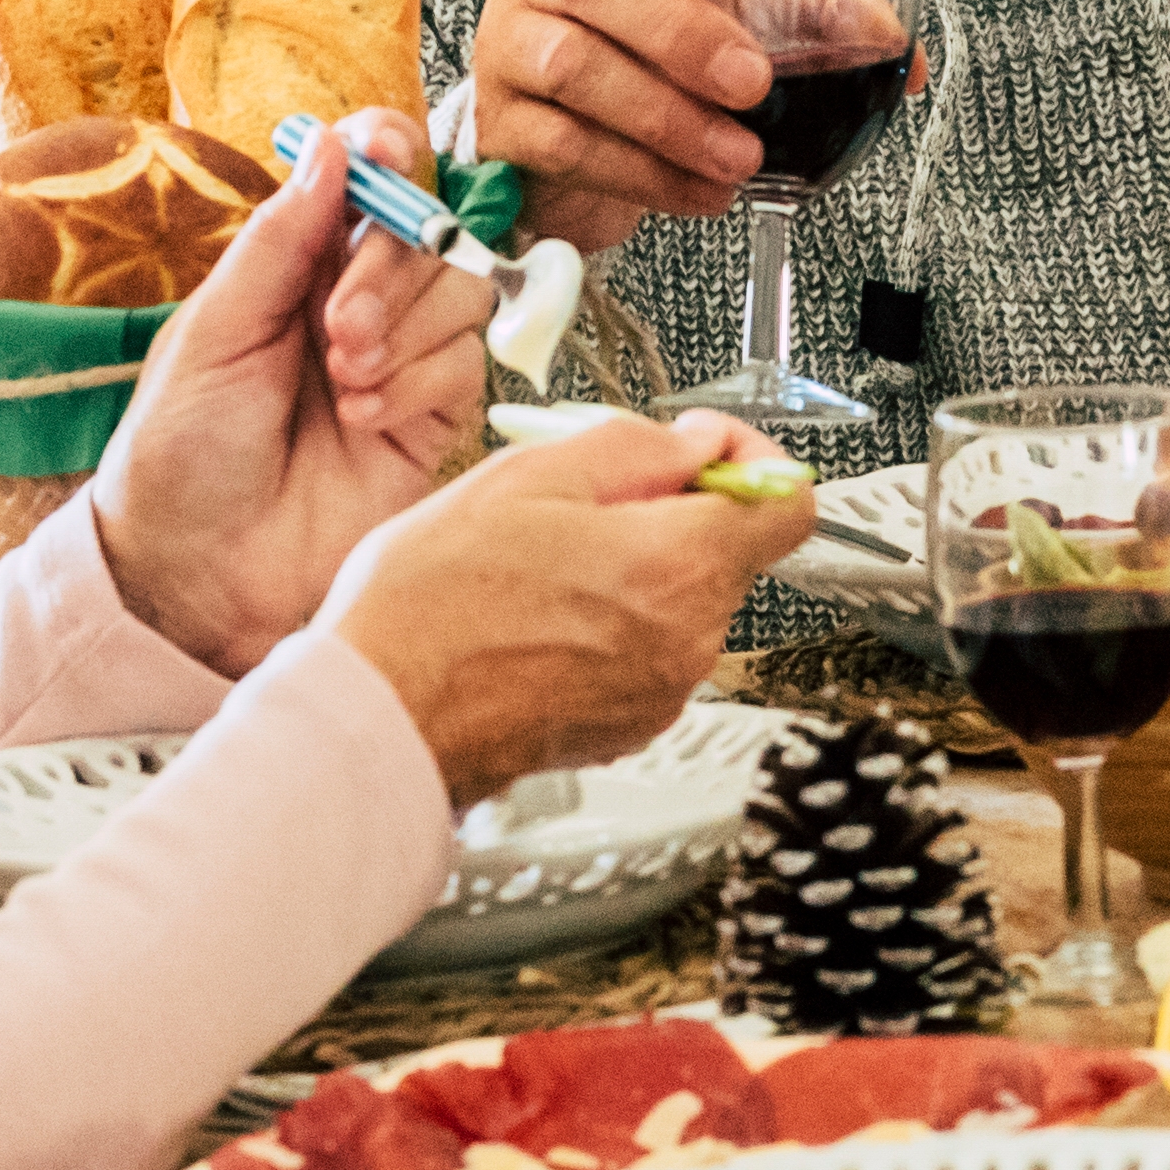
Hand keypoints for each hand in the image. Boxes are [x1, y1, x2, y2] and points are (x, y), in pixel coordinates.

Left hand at [91, 107, 489, 671]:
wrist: (197, 575)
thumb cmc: (179, 453)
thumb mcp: (213, 332)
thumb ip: (280, 240)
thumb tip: (332, 144)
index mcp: (296, 264)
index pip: (369, 177)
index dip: (390, 153)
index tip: (384, 155)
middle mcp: (358, 299)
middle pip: (429, 229)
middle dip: (390, 265)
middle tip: (338, 325)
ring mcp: (403, 357)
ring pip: (463, 290)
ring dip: (406, 328)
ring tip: (343, 381)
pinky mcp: (435, 418)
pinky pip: (468, 364)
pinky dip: (419, 383)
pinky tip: (364, 420)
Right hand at [315, 409, 809, 807]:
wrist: (380, 717)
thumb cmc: (429, 607)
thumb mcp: (524, 478)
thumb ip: (632, 448)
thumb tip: (693, 443)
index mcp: (678, 564)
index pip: (789, 502)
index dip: (752, 462)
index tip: (706, 452)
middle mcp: (688, 637)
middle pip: (727, 550)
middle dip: (670, 512)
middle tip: (583, 500)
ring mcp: (660, 691)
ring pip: (682, 603)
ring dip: (633, 571)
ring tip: (540, 564)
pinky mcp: (626, 727)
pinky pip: (646, 654)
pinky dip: (610, 626)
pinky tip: (536, 617)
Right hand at [467, 0, 786, 253]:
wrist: (576, 130)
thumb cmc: (658, 43)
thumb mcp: (740, 9)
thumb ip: (816, 12)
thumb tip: (892, 43)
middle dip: (682, 34)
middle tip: (754, 83)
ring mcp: (508, 42)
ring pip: (573, 67)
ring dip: (669, 118)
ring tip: (741, 155)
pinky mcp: (501, 122)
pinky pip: (565, 145)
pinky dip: (645, 174)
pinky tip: (704, 191)